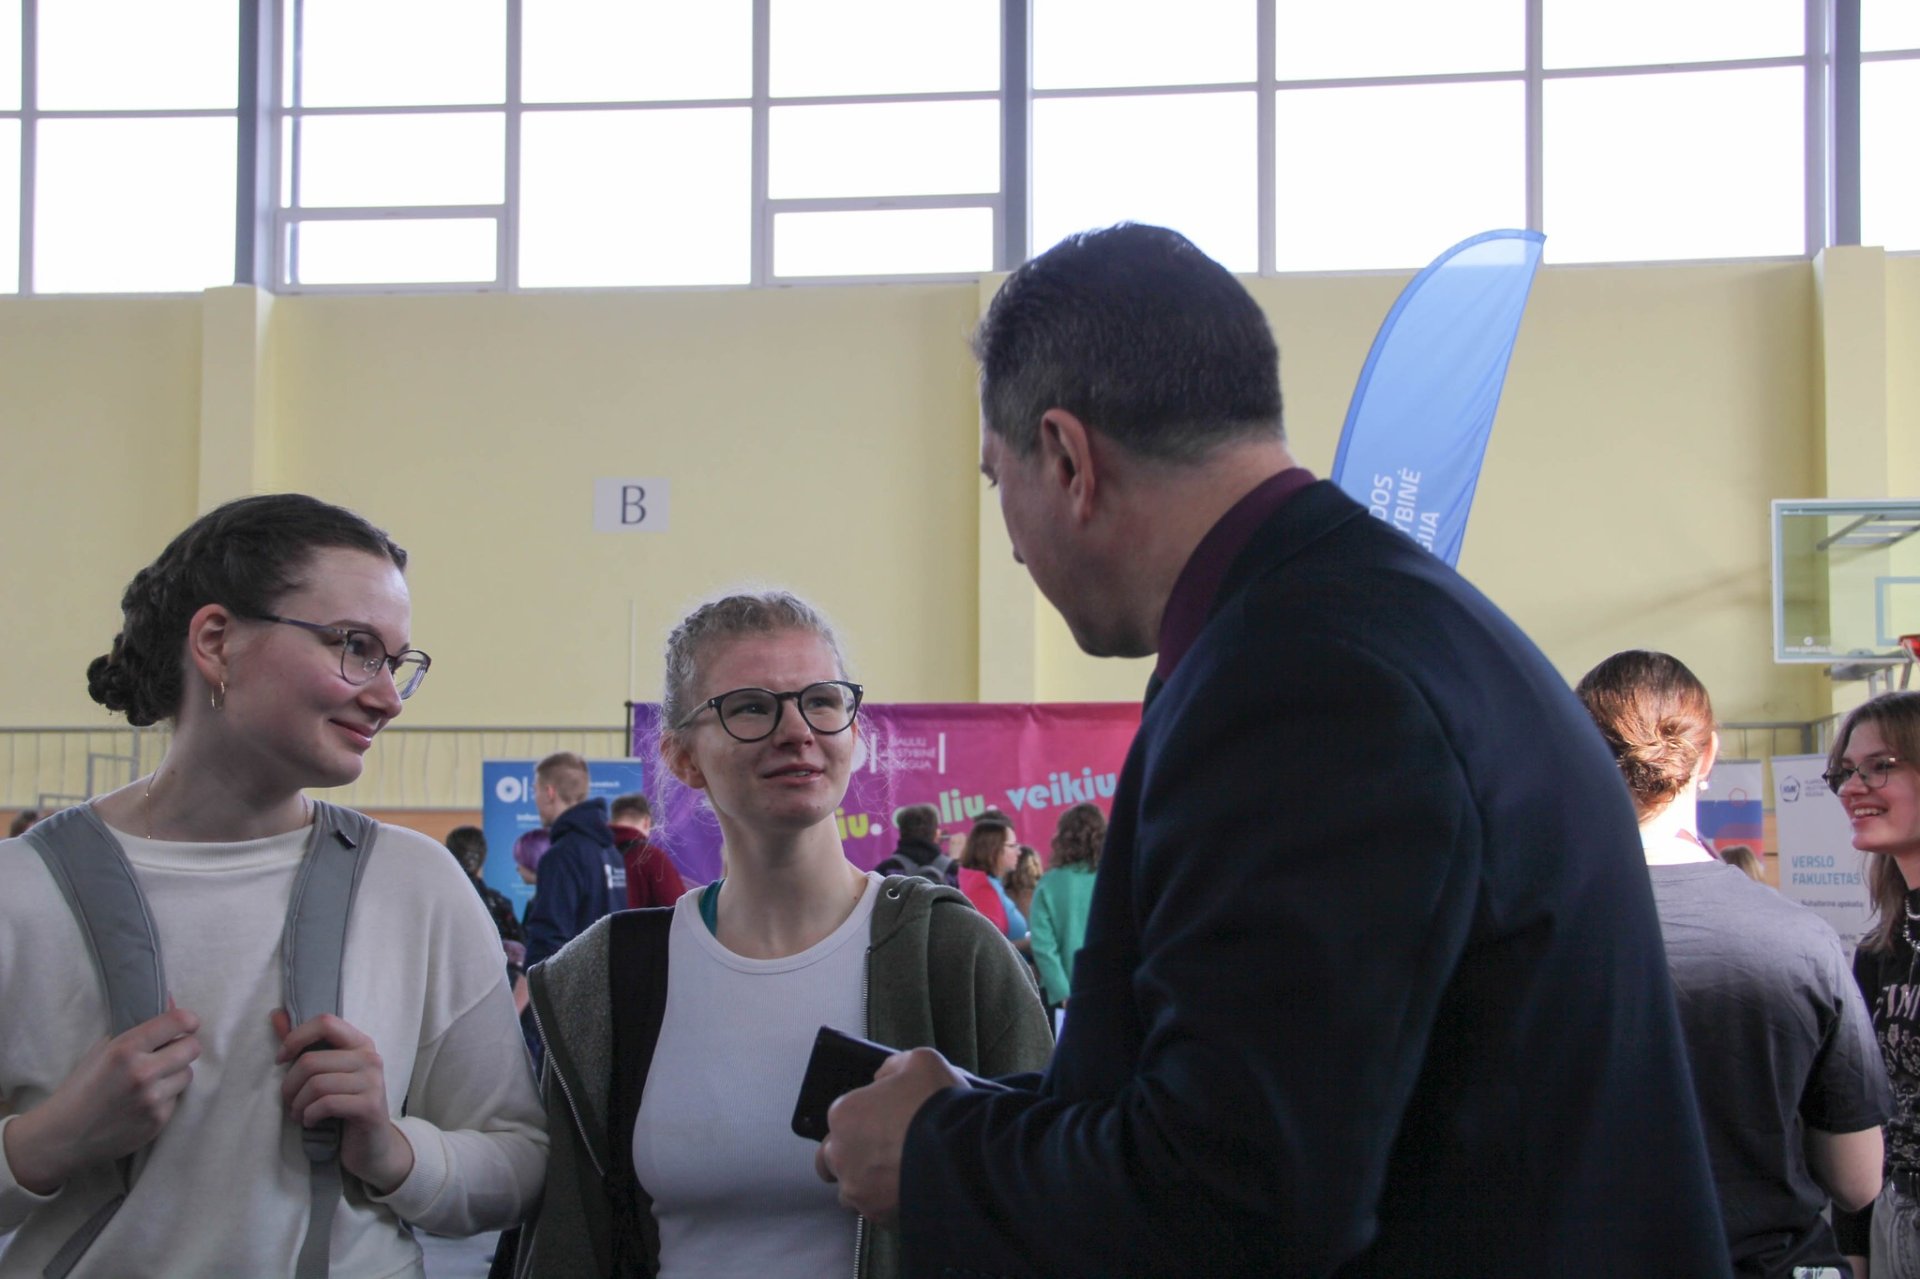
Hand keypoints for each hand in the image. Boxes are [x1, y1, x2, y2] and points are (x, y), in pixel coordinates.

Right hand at [3, 1007, 200, 1193]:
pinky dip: (165, 1097)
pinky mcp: (158, 1121)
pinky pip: (176, 1099)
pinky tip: (142, 1102)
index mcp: (125, 1050)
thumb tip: (170, 1001)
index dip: (187, 1020)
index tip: (186, 1024)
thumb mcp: (102, 1050)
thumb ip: (137, 1027)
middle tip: (169, 1052)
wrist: (63, 1136)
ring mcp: (152, 1099)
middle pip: (192, 1048)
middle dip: (183, 1047)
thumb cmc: (81, 1088)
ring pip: (187, 1074)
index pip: (177, 1021)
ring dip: (174, 1074)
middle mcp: (143, 1073)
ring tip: (150, 1080)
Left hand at [272, 1010, 414, 1194]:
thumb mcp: (325, 1073)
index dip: (296, 1038)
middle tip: (289, 1101)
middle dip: (289, 1085)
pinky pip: (326, 1103)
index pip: (325, 1022)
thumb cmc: (344, 1106)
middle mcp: (370, 1058)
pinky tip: (311, 1121)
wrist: (372, 1146)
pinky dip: (310, 1115)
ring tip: (298, 1113)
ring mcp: (373, 1081)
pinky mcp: (370, 1106)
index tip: (281, 1060)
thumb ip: (303, 1044)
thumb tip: (276, 1015)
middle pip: (311, 1061)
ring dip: (298, 1104)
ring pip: (316, 1084)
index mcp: (360, 1043)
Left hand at [814, 1047, 966, 1223]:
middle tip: (881, 1148)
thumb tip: (884, 1078)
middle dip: (851, 1153)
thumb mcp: (920, 1061)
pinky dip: (888, 1202)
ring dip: (867, 1181)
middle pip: (832, 1157)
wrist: (966, 1153)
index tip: (884, 1118)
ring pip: (851, 1188)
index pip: (841, 1115)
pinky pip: (875, 1210)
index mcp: (845, 1114)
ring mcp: (858, 1188)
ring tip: (898, 1172)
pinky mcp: (878, 1215)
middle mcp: (841, 1154)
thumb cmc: (939, 1105)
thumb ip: (892, 1068)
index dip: (864, 1115)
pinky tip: (911, 1187)